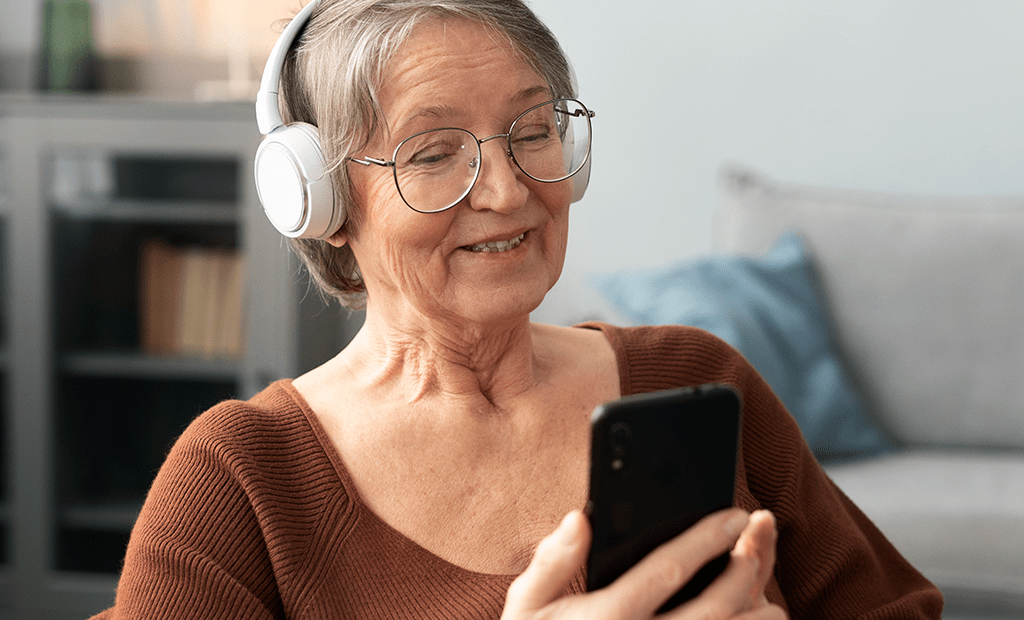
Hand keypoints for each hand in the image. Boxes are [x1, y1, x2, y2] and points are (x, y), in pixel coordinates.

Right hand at [501, 508, 786, 619]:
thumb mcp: (528, 607)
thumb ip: (552, 561)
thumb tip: (580, 518)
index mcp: (609, 615)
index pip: (669, 567)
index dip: (708, 537)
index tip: (734, 514)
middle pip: (713, 606)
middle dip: (742, 572)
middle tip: (752, 549)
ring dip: (757, 618)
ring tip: (767, 598)